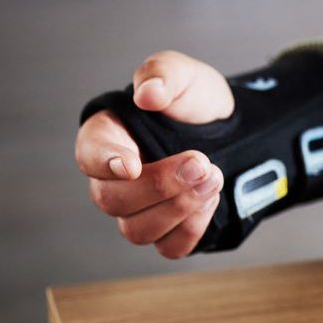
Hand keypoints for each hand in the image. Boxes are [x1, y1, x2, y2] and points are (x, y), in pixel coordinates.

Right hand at [74, 50, 234, 257]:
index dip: (105, 163)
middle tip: (200, 163)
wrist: (234, 130)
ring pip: (137, 230)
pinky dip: (191, 228)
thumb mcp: (183, 75)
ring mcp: (139, 211)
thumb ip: (162, 75)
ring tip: (213, 178)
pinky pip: (169, 247)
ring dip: (178, 208)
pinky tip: (211, 199)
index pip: (88, 156)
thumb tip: (148, 94)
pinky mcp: (168, 232)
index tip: (131, 165)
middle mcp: (114, 180)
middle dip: (159, 186)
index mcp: (107, 137)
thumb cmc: (194, 101)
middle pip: (112, 200)